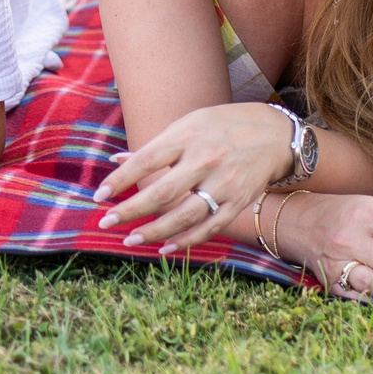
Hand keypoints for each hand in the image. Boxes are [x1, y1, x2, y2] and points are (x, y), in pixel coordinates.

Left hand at [95, 102, 296, 250]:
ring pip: (184, 216)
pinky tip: (165, 248)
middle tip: (106, 223)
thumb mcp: (187, 125)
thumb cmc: (220, 127)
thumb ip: (154, 147)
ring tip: (130, 240)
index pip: (145, 161)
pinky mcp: (239, 202)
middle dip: (130, 211)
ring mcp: (223, 183)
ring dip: (154, 232)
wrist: (273, 134)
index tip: (98, 197)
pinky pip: (209, 227)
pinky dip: (186, 241)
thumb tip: (115, 160)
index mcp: (186, 136)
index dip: (120, 181)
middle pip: (161, 193)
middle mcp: (204, 160)